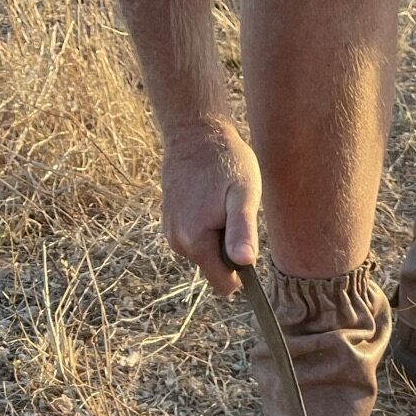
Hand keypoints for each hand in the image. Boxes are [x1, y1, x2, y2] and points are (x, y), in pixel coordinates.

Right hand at [160, 117, 259, 294]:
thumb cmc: (226, 161)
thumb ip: (242, 231)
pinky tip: (207, 197)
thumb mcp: (244, 195)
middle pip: (214, 267)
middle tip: (232, 211)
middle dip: (228, 247)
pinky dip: (205, 224)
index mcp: (195, 242)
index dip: (241, 270)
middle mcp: (177, 242)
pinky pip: (194, 237)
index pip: (223, 284)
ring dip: (217, 234)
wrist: (195, 131)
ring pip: (204, 251)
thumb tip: (244, 263)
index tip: (246, 240)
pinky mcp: (169, 221)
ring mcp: (170, 231)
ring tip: (219, 201)